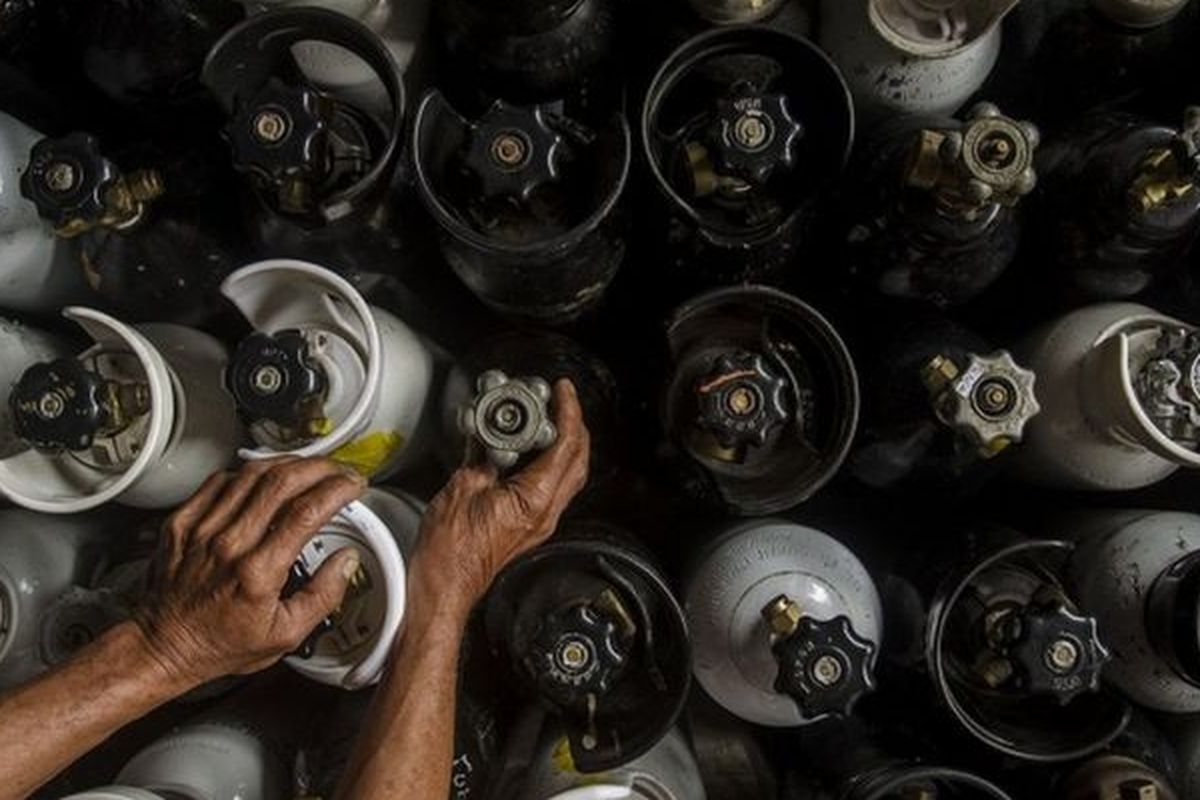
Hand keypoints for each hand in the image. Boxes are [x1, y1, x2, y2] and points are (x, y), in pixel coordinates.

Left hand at [134, 457, 366, 688]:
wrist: (163, 646)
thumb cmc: (219, 643)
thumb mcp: (286, 635)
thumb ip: (323, 596)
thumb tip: (345, 562)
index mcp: (257, 572)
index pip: (306, 512)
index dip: (337, 489)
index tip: (352, 485)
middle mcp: (228, 544)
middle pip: (281, 482)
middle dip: (320, 468)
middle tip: (337, 471)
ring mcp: (201, 529)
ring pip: (251, 474)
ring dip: (288, 464)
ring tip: (308, 468)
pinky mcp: (182, 522)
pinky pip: (219, 481)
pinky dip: (248, 472)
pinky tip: (264, 478)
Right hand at [412, 379, 589, 620]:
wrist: (444, 585)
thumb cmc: (448, 551)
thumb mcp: (462, 487)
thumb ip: (481, 455)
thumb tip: (488, 434)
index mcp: (533, 500)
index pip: (565, 446)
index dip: (567, 412)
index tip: (562, 391)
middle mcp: (545, 513)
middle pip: (577, 460)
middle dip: (573, 425)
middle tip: (559, 401)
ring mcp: (540, 522)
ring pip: (568, 474)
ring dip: (563, 443)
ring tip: (546, 419)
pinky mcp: (529, 525)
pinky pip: (551, 487)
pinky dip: (548, 461)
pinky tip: (529, 449)